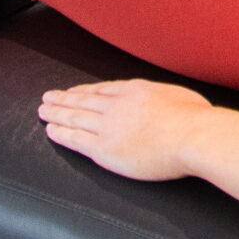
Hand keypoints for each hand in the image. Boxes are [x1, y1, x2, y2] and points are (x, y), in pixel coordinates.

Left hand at [39, 79, 213, 180]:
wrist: (193, 136)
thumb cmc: (195, 119)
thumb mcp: (180, 96)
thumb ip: (166, 98)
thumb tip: (170, 102)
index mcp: (136, 90)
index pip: (103, 90)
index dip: (85, 91)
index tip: (74, 91)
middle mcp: (118, 105)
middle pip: (84, 100)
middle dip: (64, 98)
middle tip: (48, 97)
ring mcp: (109, 126)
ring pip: (75, 117)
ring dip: (56, 113)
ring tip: (43, 111)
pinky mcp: (104, 148)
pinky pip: (76, 139)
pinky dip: (61, 133)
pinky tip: (51, 131)